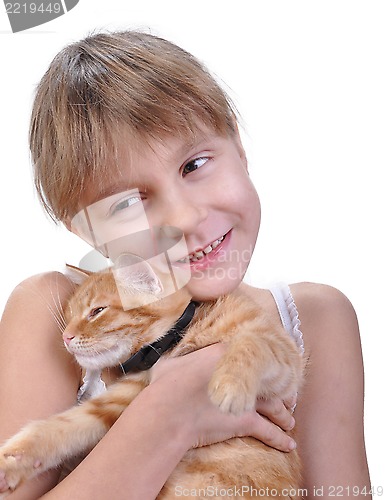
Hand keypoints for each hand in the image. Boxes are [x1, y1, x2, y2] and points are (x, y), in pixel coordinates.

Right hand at [149, 344, 296, 452]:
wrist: (169, 410)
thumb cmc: (166, 385)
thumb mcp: (169, 362)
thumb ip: (176, 356)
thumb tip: (168, 354)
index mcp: (225, 354)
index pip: (249, 357)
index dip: (258, 367)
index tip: (263, 372)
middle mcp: (242, 374)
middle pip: (268, 382)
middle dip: (280, 392)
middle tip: (288, 398)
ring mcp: (246, 398)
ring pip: (274, 406)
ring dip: (284, 415)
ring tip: (289, 421)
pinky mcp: (246, 420)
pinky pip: (269, 432)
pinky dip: (280, 439)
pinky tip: (289, 444)